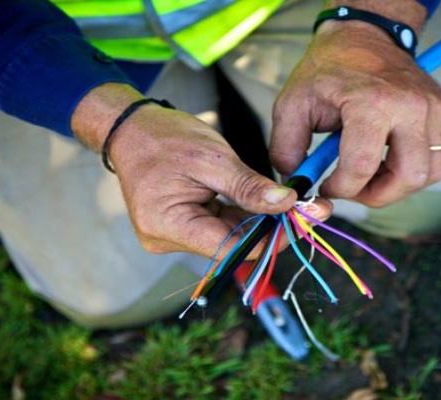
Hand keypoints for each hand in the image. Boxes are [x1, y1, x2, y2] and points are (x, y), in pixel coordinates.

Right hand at [72, 83, 331, 257]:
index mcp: (169, 225)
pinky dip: (244, 216)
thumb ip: (250, 186)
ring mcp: (173, 235)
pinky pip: (220, 227)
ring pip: (230, 237)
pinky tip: (269, 203)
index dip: (274, 239)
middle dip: (273, 228)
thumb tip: (288, 204)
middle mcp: (167, 239)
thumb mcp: (213, 158)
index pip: (232, 248)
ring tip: (295, 203)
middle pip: (233, 246)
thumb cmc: (164, 137)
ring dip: (262, 222)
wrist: (130, 128)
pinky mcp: (181, 227)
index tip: (306, 220)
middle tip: (310, 208)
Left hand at [270, 13, 440, 207]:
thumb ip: (285, 149)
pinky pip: (437, 157)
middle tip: (356, 190)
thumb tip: (297, 184)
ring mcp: (433, 108)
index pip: (361, 167)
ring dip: (399, 185)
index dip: (341, 189)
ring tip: (372, 173)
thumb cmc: (328, 70)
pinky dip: (413, 167)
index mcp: (371, 103)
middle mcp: (410, 106)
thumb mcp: (292, 104)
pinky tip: (388, 156)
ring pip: (429, 173)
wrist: (365, 36)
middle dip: (378, 196)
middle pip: (409, 177)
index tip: (328, 187)